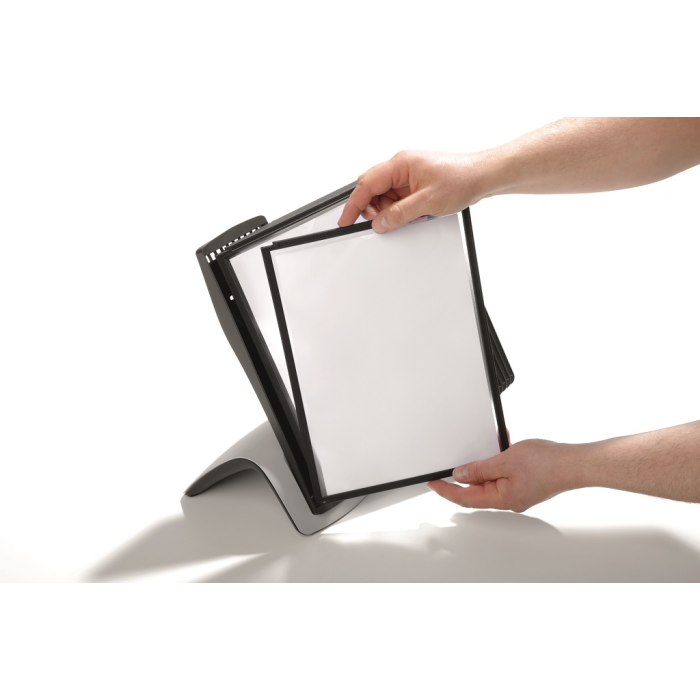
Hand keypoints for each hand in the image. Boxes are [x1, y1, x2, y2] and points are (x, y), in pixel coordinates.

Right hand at [338, 150, 492, 232]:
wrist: (482, 176)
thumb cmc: (461, 178)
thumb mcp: (427, 202)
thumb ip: (399, 215)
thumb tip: (380, 223)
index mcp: (400, 163)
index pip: (366, 184)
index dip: (353, 204)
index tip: (345, 220)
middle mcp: (401, 166)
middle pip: (373, 190)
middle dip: (373, 209)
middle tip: (380, 223)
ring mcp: (408, 175)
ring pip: (386, 197)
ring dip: (391, 211)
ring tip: (410, 217)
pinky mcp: (415, 183)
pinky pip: (399, 199)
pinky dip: (402, 210)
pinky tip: (416, 214)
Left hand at [428, 439, 577, 512]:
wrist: (575, 463)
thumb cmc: (547, 464)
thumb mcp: (505, 460)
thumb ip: (480, 468)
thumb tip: (461, 474)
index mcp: (501, 498)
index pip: (464, 497)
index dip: (446, 490)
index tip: (433, 484)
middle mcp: (510, 499)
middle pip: (477, 490)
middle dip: (464, 475)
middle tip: (450, 466)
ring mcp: (519, 492)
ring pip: (492, 479)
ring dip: (484, 464)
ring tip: (483, 449)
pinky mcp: (527, 484)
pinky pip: (505, 474)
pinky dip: (500, 460)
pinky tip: (503, 447)